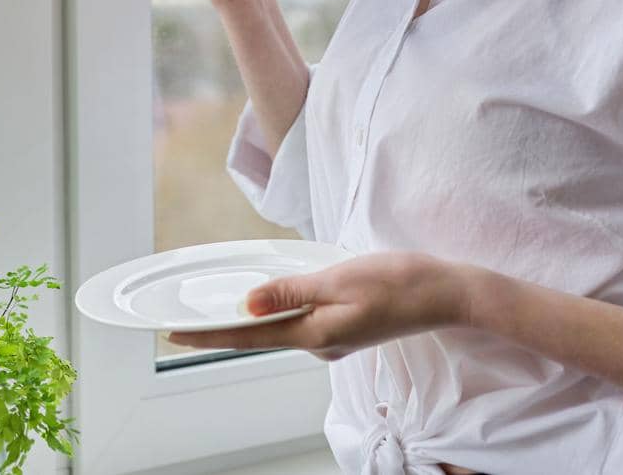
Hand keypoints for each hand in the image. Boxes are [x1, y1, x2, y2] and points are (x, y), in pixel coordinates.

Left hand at [166, 251, 468, 361]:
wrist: (447, 293)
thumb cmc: (397, 282)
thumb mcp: (338, 279)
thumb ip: (291, 292)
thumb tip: (248, 303)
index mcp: (313, 334)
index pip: (248, 336)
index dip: (209, 335)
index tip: (175, 335)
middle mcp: (320, 343)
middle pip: (261, 335)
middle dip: (225, 327)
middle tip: (187, 320)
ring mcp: (335, 338)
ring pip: (282, 328)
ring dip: (253, 318)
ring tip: (221, 307)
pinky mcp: (347, 327)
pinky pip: (302, 321)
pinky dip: (281, 311)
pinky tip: (274, 298)